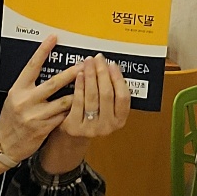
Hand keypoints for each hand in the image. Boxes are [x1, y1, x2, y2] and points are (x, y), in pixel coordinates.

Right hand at [0, 36, 82, 164]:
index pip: (32, 66)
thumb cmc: (11, 118)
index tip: (53, 38)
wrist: (5, 144)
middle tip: (83, 64)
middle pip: (53, 83)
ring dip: (77, 94)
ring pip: (63, 102)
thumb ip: (29, 86)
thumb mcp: (15, 98)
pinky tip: (81, 105)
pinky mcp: (44, 128)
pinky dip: (73, 110)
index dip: (42, 51)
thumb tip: (47, 68)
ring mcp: (35, 116)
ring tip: (90, 85)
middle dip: (71, 73)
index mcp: (18, 90)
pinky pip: (64, 116)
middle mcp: (26, 101)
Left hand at [40, 55, 131, 174]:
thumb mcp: (106, 107)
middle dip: (102, 73)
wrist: (73, 136)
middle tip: (98, 59)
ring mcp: (91, 128)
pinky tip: (79, 75)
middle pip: (107, 94)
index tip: (112, 64)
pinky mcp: (75, 127)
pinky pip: (78, 102)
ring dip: (90, 76)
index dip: (118, 79)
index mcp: (119, 120)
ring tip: (88, 63)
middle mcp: (108, 126)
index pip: (123, 97)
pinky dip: (79, 86)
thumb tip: (109, 66)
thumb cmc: (91, 116)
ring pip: (92, 97)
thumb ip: (111, 91)